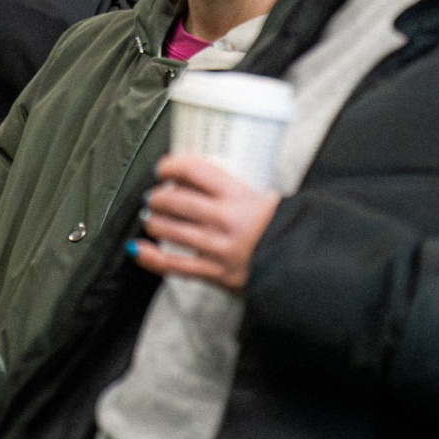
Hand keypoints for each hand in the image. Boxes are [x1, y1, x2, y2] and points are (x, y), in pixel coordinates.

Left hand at [130, 154, 280, 293]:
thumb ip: (237, 191)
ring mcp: (217, 248)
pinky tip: (138, 249)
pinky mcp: (214, 273)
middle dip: (158, 197)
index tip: (163, 167)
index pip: (196, 171)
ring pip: (171, 230)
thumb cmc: (286, 230)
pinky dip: (151, 257)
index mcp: (240, 196)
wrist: (300, 266)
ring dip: (154, 221)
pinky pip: (174, 264)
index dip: (172, 166)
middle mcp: (225, 220)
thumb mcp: (266, 199)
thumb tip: (206, 181)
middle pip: (177, 201)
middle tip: (154, 196)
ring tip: (151, 218)